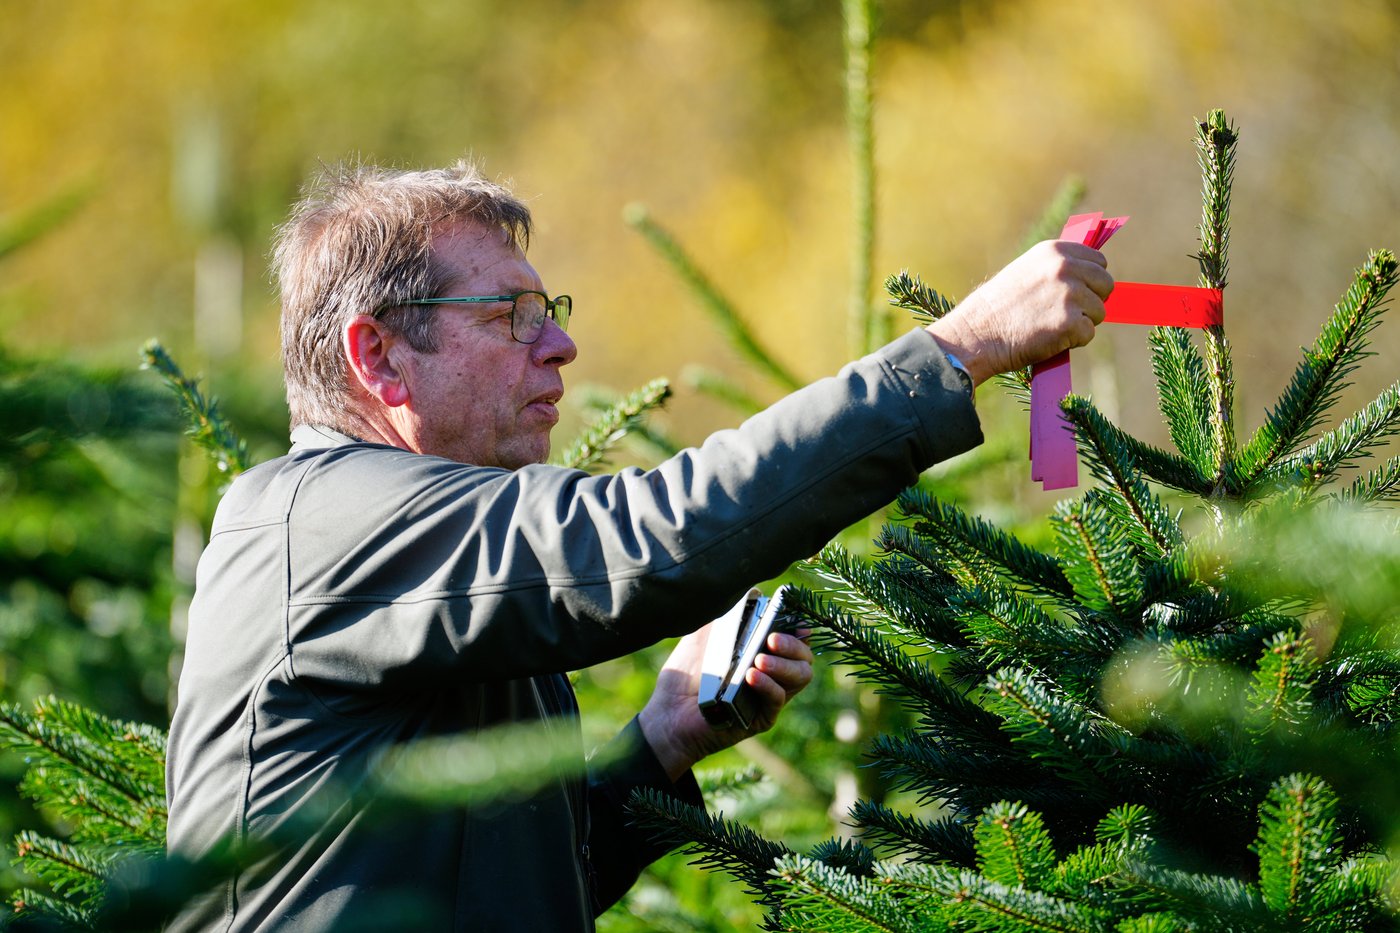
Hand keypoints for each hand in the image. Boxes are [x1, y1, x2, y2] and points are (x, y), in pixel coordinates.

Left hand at [637, 622, 814, 781]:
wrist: (668, 710)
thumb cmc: (686, 672)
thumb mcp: (704, 635)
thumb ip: (726, 614)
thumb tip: (751, 592)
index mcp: (763, 650)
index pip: (796, 638)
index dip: (798, 628)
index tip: (792, 621)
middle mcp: (773, 673)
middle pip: (804, 658)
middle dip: (793, 645)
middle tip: (771, 639)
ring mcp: (769, 696)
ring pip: (799, 677)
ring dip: (783, 664)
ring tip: (759, 659)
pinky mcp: (761, 717)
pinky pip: (777, 699)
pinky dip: (768, 685)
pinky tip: (751, 676)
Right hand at [926, 240, 1113, 384]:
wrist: (976, 335)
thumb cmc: (997, 308)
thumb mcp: (1025, 272)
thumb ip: (1056, 269)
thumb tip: (1088, 276)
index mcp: (1054, 251)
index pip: (1099, 261)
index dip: (1091, 280)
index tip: (1079, 292)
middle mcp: (1065, 267)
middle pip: (1106, 284)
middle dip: (1092, 301)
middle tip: (1065, 313)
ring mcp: (1069, 294)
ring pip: (1099, 311)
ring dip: (1081, 323)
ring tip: (1049, 325)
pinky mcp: (1070, 322)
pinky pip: (1088, 334)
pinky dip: (1071, 341)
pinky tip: (1047, 337)